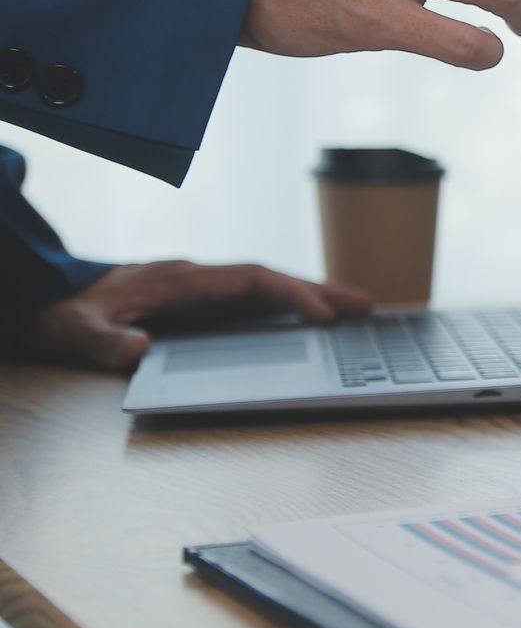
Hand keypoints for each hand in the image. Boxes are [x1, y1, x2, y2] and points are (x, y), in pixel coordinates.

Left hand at [32, 261, 371, 371]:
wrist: (45, 302)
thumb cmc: (62, 315)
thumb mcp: (74, 332)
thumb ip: (105, 342)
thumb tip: (139, 348)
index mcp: (179, 281)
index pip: (249, 280)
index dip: (290, 295)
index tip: (322, 314)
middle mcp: (197, 280)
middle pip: (271, 279)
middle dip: (320, 291)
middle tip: (367, 306)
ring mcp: (200, 292)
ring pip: (266, 290)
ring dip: (310, 298)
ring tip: (355, 312)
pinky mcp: (198, 307)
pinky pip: (253, 304)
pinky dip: (287, 309)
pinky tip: (308, 323)